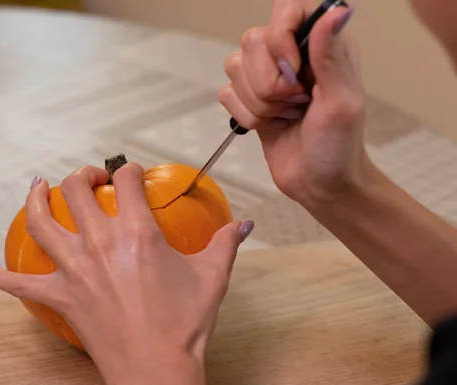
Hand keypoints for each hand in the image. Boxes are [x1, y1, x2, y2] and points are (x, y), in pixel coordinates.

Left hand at [0, 164, 254, 384]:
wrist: (157, 369)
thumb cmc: (185, 324)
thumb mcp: (212, 277)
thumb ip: (226, 243)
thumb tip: (244, 224)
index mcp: (138, 232)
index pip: (126, 181)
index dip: (129, 171)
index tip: (132, 174)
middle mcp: (100, 243)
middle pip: (76, 189)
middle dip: (82, 175)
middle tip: (89, 178)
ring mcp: (74, 270)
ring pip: (41, 222)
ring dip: (35, 199)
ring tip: (37, 186)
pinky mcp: (59, 298)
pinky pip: (16, 284)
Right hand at [220, 0, 369, 207]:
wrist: (319, 183)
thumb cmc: (338, 146)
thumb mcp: (342, 102)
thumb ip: (332, 54)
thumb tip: (338, 11)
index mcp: (322, 44)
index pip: (286, 9)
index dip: (280, 38)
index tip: (293, 72)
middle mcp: (292, 53)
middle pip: (252, 41)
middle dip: (269, 82)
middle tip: (296, 103)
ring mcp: (267, 75)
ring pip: (233, 67)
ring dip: (259, 102)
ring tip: (286, 116)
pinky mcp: (248, 99)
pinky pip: (226, 94)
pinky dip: (247, 116)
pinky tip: (271, 125)